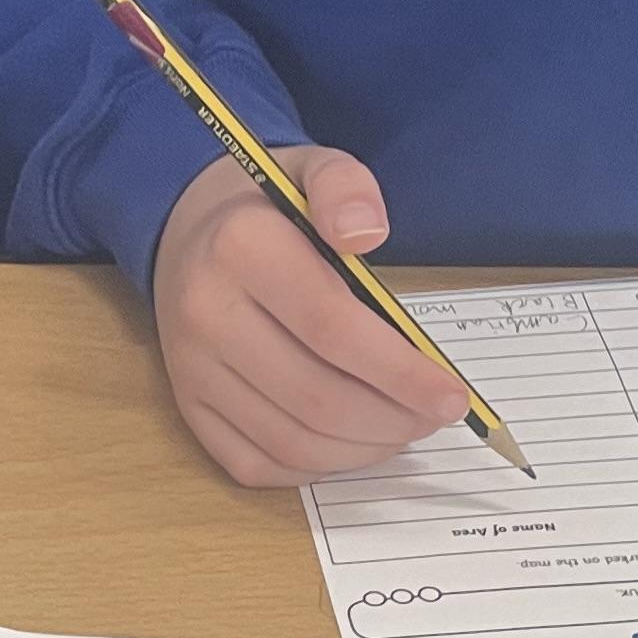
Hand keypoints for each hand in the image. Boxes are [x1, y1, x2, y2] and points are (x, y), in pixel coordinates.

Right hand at [152, 148, 470, 486]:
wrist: (186, 234)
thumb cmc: (269, 211)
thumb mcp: (316, 170)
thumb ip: (348, 190)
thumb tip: (367, 233)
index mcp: (241, 248)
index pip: (332, 328)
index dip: (401, 372)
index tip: (450, 395)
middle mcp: (205, 313)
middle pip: (317, 397)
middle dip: (393, 419)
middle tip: (434, 415)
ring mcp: (192, 369)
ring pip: (292, 440)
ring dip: (364, 449)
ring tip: (403, 428)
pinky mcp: (189, 407)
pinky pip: (259, 462)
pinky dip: (318, 466)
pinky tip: (353, 442)